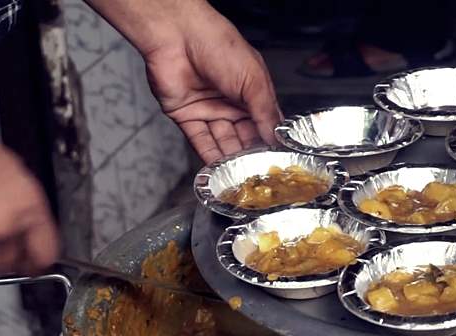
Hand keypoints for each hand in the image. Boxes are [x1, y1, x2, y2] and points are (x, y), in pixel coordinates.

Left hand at [142, 2, 280, 162]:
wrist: (178, 36)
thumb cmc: (219, 45)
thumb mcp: (254, 80)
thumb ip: (265, 112)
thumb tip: (276, 137)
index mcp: (252, 91)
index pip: (264, 124)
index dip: (270, 142)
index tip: (277, 161)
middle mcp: (231, 102)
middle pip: (244, 137)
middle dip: (251, 156)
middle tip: (260, 176)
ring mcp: (209, 110)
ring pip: (223, 142)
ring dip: (231, 160)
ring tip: (241, 178)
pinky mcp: (186, 116)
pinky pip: (200, 142)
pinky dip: (209, 157)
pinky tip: (219, 171)